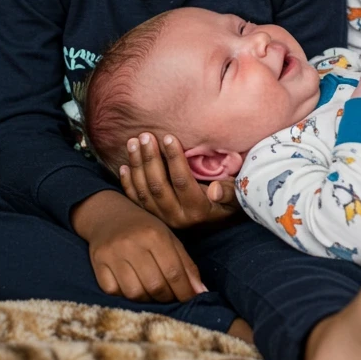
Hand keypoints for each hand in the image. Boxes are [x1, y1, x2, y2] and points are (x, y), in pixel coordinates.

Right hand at [71, 190, 206, 302]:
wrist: (110, 216)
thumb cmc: (145, 229)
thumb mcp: (169, 238)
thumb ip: (186, 264)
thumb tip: (201, 292)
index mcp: (155, 235)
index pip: (174, 271)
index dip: (185, 291)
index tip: (193, 299)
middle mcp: (132, 244)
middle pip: (155, 285)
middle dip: (168, 297)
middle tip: (172, 296)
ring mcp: (112, 255)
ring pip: (134, 293)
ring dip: (148, 300)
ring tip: (153, 293)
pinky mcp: (97, 264)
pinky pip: (114, 292)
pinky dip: (126, 296)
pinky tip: (133, 287)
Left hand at [119, 132, 238, 228]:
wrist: (216, 223)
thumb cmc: (227, 203)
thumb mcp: (235, 198)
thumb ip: (228, 193)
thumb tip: (214, 190)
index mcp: (198, 210)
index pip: (182, 181)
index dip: (174, 158)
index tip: (168, 137)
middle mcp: (177, 217)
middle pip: (158, 185)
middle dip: (150, 158)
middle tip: (145, 136)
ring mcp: (162, 219)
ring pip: (144, 192)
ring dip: (137, 166)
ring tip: (133, 143)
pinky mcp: (153, 218)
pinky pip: (136, 201)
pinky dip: (128, 183)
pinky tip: (124, 165)